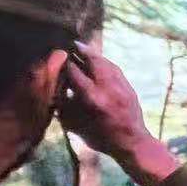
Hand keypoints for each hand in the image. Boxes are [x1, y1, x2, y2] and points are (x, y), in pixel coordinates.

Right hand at [60, 42, 178, 185]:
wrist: (132, 142)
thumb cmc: (101, 138)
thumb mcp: (77, 126)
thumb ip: (66, 107)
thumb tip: (55, 91)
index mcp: (92, 98)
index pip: (75, 73)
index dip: (65, 63)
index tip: (57, 56)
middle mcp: (107, 88)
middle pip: (93, 61)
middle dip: (81, 51)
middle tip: (70, 44)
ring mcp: (120, 85)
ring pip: (105, 62)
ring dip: (93, 54)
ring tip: (82, 48)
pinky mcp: (128, 85)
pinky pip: (114, 68)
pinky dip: (104, 61)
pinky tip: (98, 60)